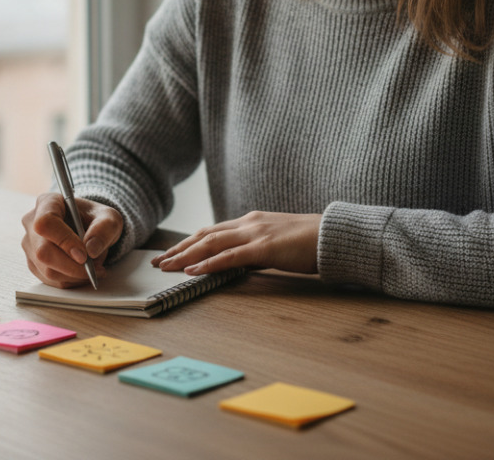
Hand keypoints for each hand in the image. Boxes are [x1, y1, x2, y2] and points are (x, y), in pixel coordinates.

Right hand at [21, 193, 124, 287]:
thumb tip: (90, 250)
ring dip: (74, 275)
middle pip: (43, 251)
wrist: (88, 228)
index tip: (84, 254)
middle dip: (72, 266)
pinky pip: (49, 280)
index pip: (46, 223)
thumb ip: (104, 229)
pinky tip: (83, 273)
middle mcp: (32, 222)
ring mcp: (30, 244)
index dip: (64, 241)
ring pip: (47, 270)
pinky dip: (70, 281)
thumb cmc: (95, 219)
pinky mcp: (33, 262)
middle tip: (94, 268)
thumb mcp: (109, 218)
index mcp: (48, 202)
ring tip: (93, 269)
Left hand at [152, 211, 321, 275]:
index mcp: (250, 222)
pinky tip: (193, 271)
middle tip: (158, 262)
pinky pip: (230, 256)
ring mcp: (255, 234)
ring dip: (186, 256)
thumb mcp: (276, 244)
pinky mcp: (265, 248)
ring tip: (167, 267)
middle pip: (204, 235)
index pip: (211, 231)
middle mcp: (248, 224)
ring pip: (211, 243)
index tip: (170, 254)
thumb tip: (237, 264)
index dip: (188, 242)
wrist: (334, 235)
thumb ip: (255, 251)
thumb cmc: (309, 242)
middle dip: (179, 249)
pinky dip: (209, 263)